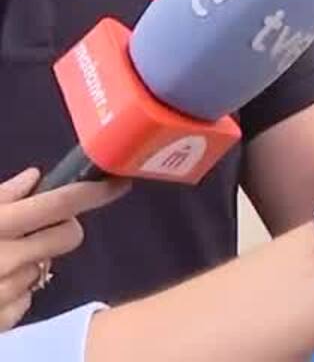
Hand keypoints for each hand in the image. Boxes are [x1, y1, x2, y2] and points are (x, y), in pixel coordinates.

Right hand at [0, 168, 128, 328]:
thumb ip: (0, 199)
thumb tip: (34, 177)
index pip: (59, 203)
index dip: (94, 193)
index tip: (119, 184)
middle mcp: (4, 257)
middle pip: (68, 236)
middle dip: (62, 229)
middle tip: (38, 229)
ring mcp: (4, 292)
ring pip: (46, 268)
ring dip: (31, 263)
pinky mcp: (1, 320)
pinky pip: (27, 299)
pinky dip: (15, 293)